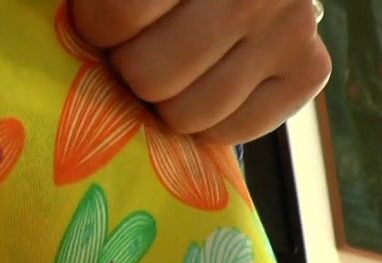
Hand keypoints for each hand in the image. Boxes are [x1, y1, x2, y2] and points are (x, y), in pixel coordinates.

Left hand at [71, 0, 330, 144]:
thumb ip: (107, 3)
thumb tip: (71, 44)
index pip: (115, 17)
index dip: (97, 28)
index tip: (110, 22)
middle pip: (149, 76)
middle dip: (132, 68)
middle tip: (142, 48)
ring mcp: (288, 28)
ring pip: (188, 115)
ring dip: (169, 100)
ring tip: (177, 65)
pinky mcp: (311, 69)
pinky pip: (233, 132)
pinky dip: (212, 122)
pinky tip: (213, 81)